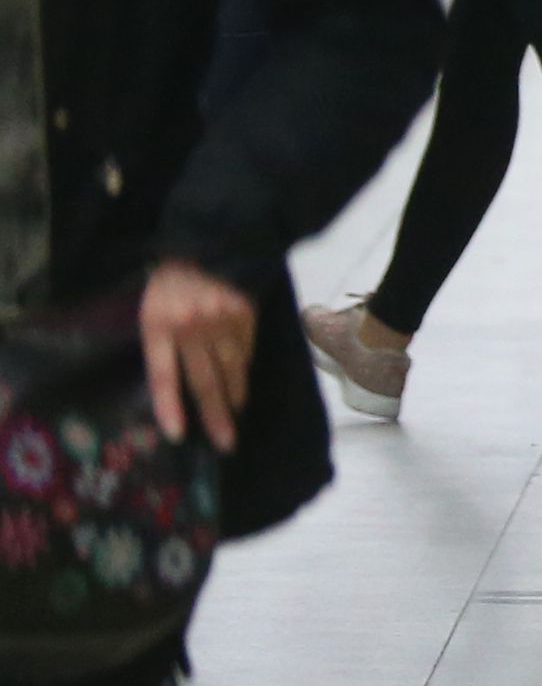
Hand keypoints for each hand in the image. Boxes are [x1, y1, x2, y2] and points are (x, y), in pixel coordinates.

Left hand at [140, 257, 255, 452]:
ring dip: (234, 397)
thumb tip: (173, 385)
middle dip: (215, 416)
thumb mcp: (152, 309)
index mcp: (159, 326)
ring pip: (230, 369)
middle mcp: (191, 327)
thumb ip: (161, 343)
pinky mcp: (246, 314)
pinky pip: (246, 350)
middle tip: (226, 443)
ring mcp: (221, 321)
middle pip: (203, 380)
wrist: (209, 243)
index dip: (170, 407)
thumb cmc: (171, 282)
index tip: (177, 435)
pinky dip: (244, 370)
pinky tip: (243, 385)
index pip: (163, 375)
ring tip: (236, 417)